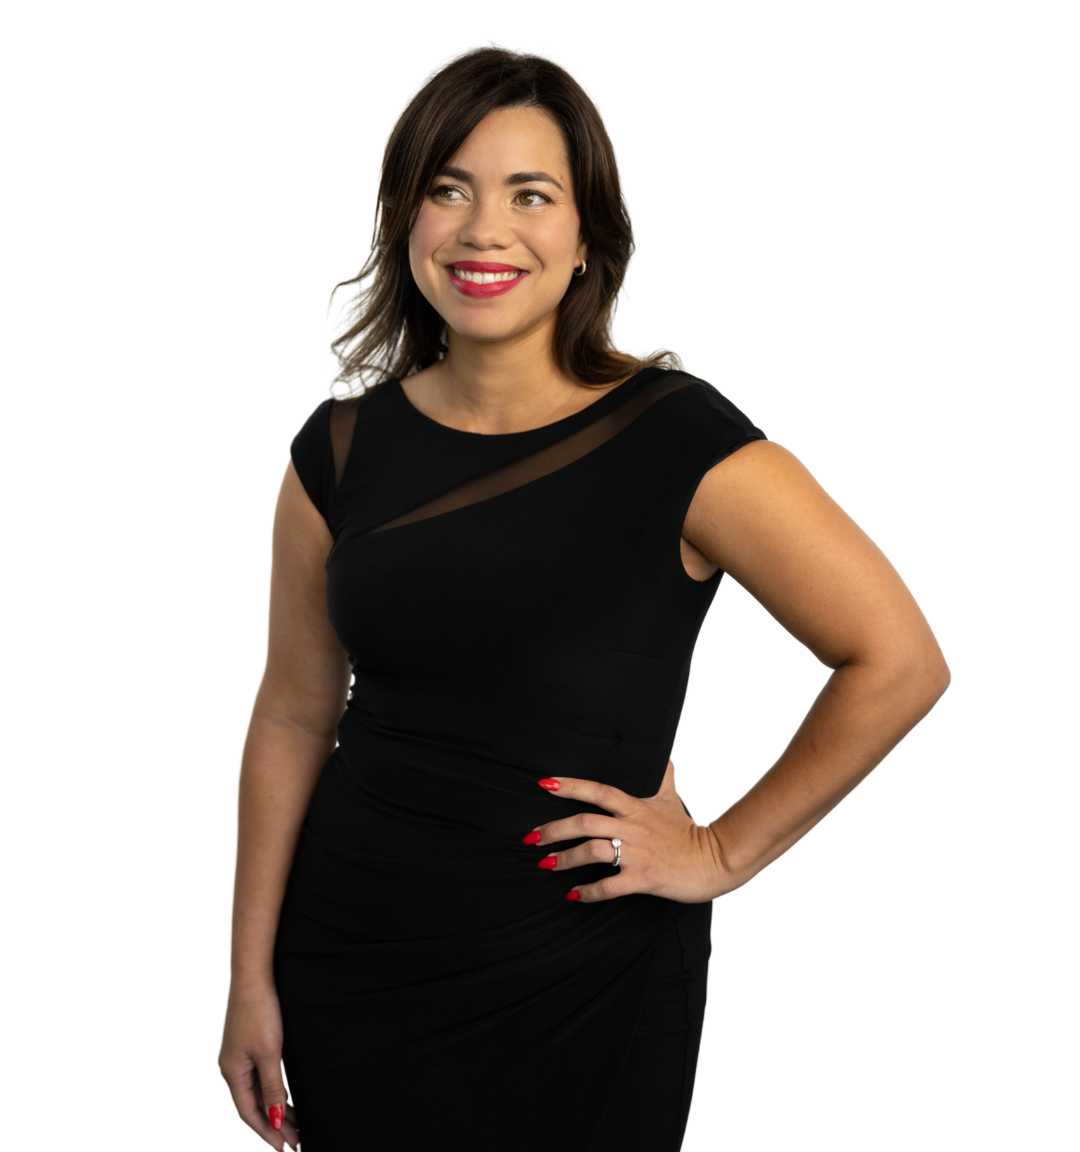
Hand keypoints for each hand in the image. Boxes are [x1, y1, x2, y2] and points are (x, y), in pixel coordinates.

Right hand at [219, 986, 298, 1150]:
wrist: (254, 976)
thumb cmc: (259, 1012)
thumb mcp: (269, 1054)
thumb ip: (271, 1088)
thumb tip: (273, 1121)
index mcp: (232, 1072)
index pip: (249, 1113)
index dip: (266, 1132)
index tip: (283, 1147)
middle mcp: (232, 1067)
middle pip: (253, 1104)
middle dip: (274, 1124)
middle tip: (296, 1140)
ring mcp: (239, 1055)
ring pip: (257, 1091)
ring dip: (275, 1108)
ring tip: (295, 1125)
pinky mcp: (248, 1043)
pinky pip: (259, 1077)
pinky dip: (272, 1090)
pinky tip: (284, 1098)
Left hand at [529, 760, 730, 903]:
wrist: (714, 860)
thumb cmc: (688, 831)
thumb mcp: (672, 799)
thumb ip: (663, 777)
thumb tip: (664, 757)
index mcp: (636, 807)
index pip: (597, 791)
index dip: (570, 786)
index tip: (544, 784)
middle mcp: (632, 828)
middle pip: (585, 822)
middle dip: (553, 829)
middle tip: (531, 837)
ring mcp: (637, 854)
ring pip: (592, 851)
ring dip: (564, 859)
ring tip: (546, 864)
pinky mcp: (643, 878)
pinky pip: (609, 886)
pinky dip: (588, 892)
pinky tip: (573, 895)